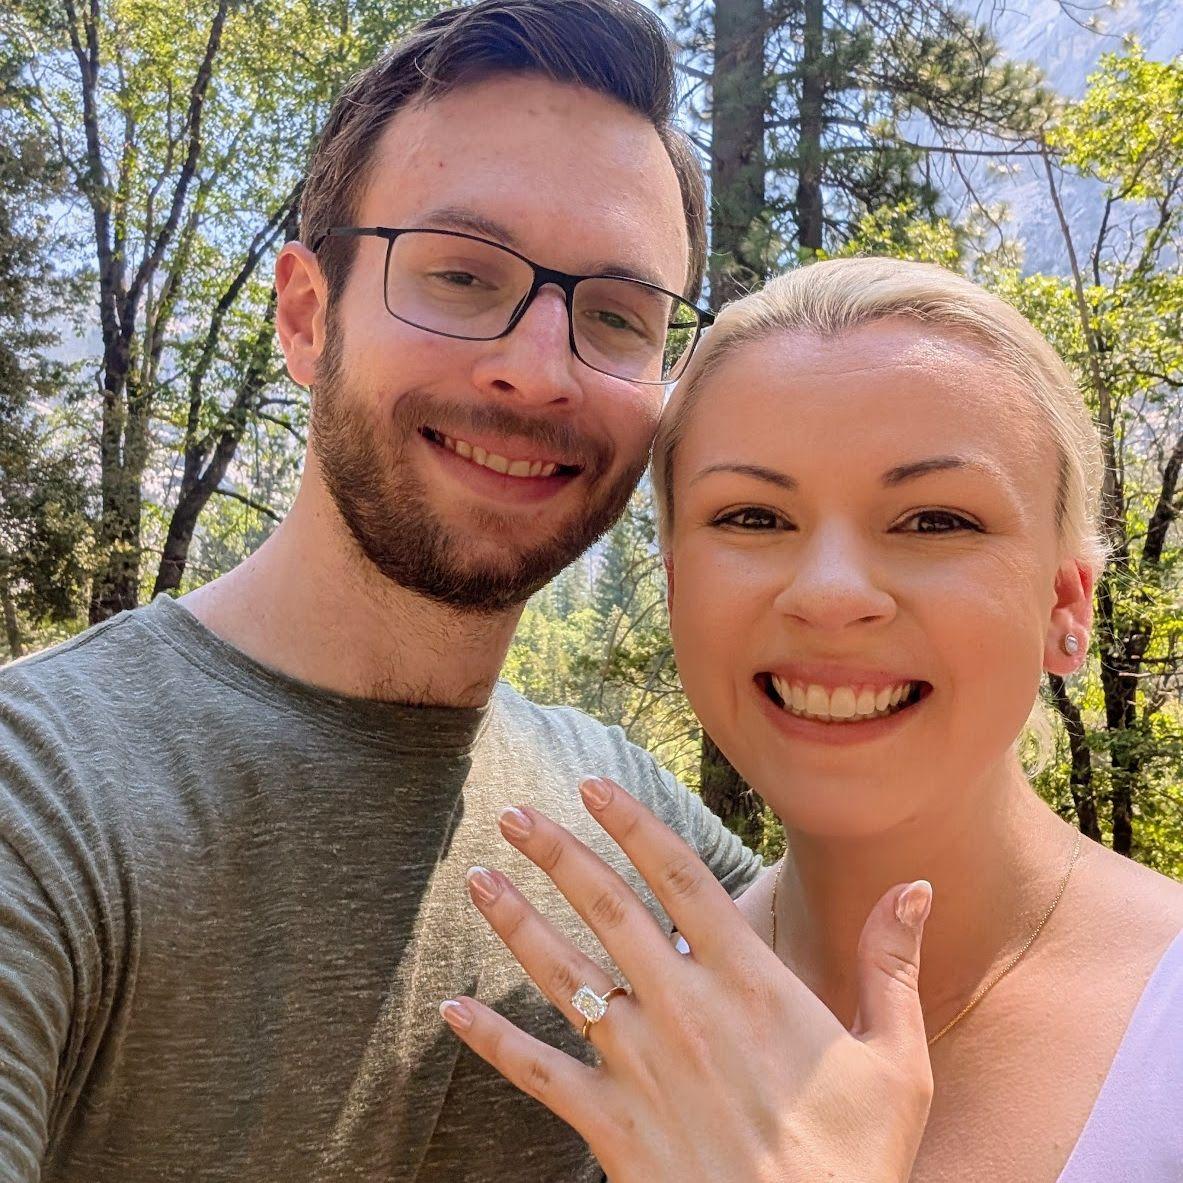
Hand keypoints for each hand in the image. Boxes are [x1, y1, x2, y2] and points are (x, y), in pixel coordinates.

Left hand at [440, 776, 933, 1182]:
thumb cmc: (855, 1163)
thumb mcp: (896, 1061)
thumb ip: (892, 966)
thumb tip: (915, 886)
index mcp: (749, 982)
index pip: (679, 877)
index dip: (632, 824)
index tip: (592, 786)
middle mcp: (684, 1008)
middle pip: (607, 908)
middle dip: (556, 853)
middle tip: (512, 813)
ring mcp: (640, 1064)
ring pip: (562, 974)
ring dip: (516, 922)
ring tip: (477, 880)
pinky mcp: (610, 1124)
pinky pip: (538, 1072)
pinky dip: (491, 1039)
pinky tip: (452, 1008)